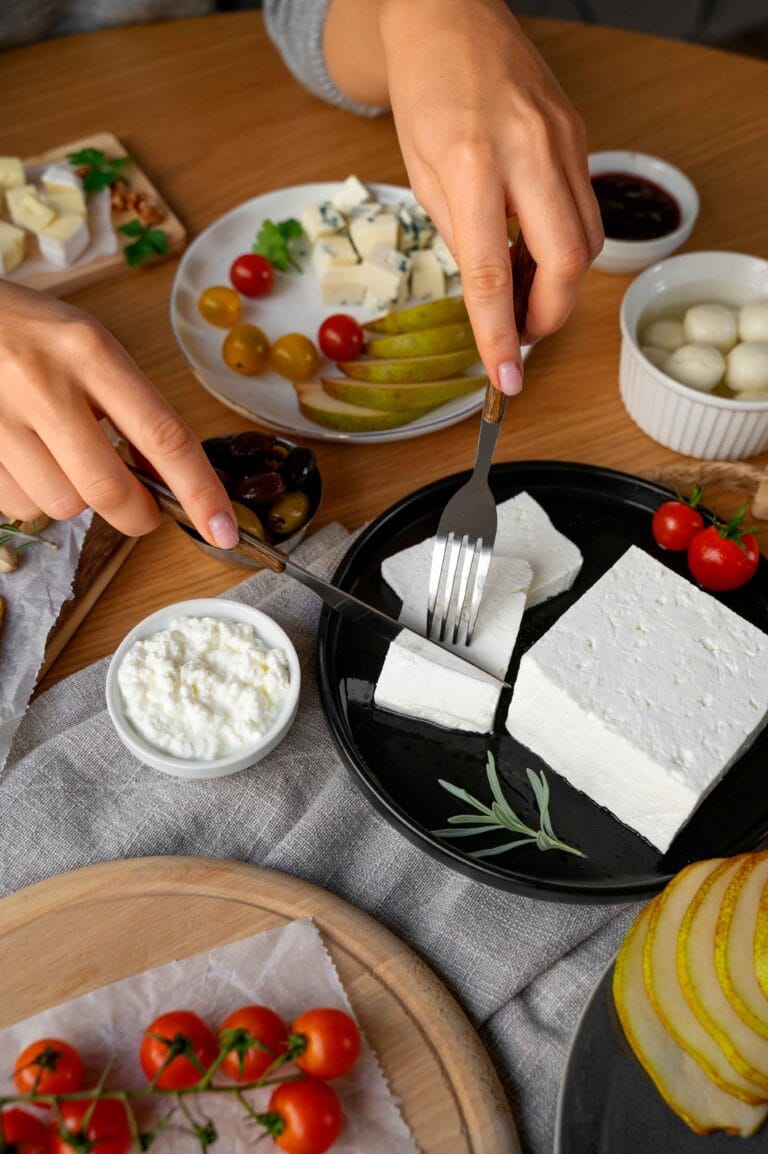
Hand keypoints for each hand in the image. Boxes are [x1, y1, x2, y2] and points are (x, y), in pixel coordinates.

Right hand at [0, 282, 238, 545]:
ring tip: (58, 456)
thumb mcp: (87, 347)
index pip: (163, 435)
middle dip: (135, 514)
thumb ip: (130, 407)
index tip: (224, 531)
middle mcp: (43, 384)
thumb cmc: (27, 331)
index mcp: (90, 352)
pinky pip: (18, 506)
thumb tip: (167, 479)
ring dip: (74, 498)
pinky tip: (23, 457)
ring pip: (60, 505)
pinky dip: (32, 496)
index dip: (200, 492)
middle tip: (140, 509)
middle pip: (108, 489)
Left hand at [326, 0, 603, 393]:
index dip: (499, 335)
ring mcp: (563, 139)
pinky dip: (562, 244)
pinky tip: (532, 250)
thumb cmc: (425, 93)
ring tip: (521, 292)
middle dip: (549, 315)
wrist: (450, 16)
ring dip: (558, 283)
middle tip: (521, 335)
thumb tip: (492, 296)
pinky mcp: (579, 135)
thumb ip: (462, 237)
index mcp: (470, 163)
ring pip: (587, 239)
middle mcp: (527, 150)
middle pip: (567, 262)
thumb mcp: (422, 175)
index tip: (505, 378)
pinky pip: (583, 207)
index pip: (492, 273)